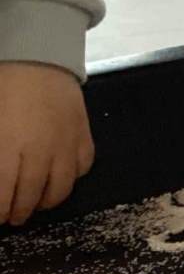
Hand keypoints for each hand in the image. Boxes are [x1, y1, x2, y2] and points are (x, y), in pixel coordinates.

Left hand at [0, 63, 93, 225]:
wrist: (37, 57)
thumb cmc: (3, 87)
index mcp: (7, 146)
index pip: (2, 193)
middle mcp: (39, 152)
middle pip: (30, 196)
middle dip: (18, 212)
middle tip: (12, 216)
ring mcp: (65, 145)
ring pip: (60, 189)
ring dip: (46, 202)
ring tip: (36, 203)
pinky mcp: (84, 137)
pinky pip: (82, 168)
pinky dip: (71, 177)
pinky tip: (59, 176)